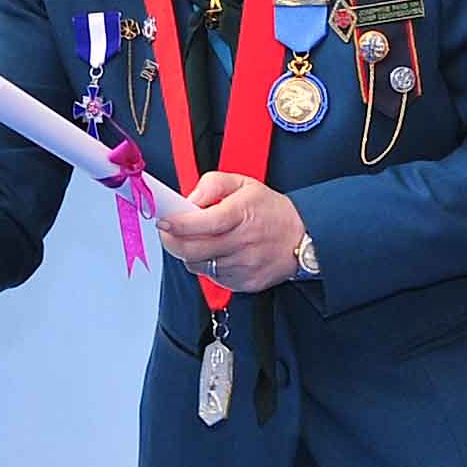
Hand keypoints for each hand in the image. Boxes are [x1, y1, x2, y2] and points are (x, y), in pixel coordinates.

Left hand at [159, 169, 312, 295]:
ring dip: (189, 253)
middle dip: (172, 241)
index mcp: (242, 214)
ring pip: (199, 265)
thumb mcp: (244, 183)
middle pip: (193, 250)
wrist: (303, 237)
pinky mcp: (245, 283)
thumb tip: (189, 200)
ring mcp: (244, 266)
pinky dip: (206, 265)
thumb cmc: (271, 210)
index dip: (178, 223)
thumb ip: (212, 184)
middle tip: (167, 231)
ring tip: (195, 239)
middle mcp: (243, 242)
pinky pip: (213, 277)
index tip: (163, 220)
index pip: (203, 223)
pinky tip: (214, 252)